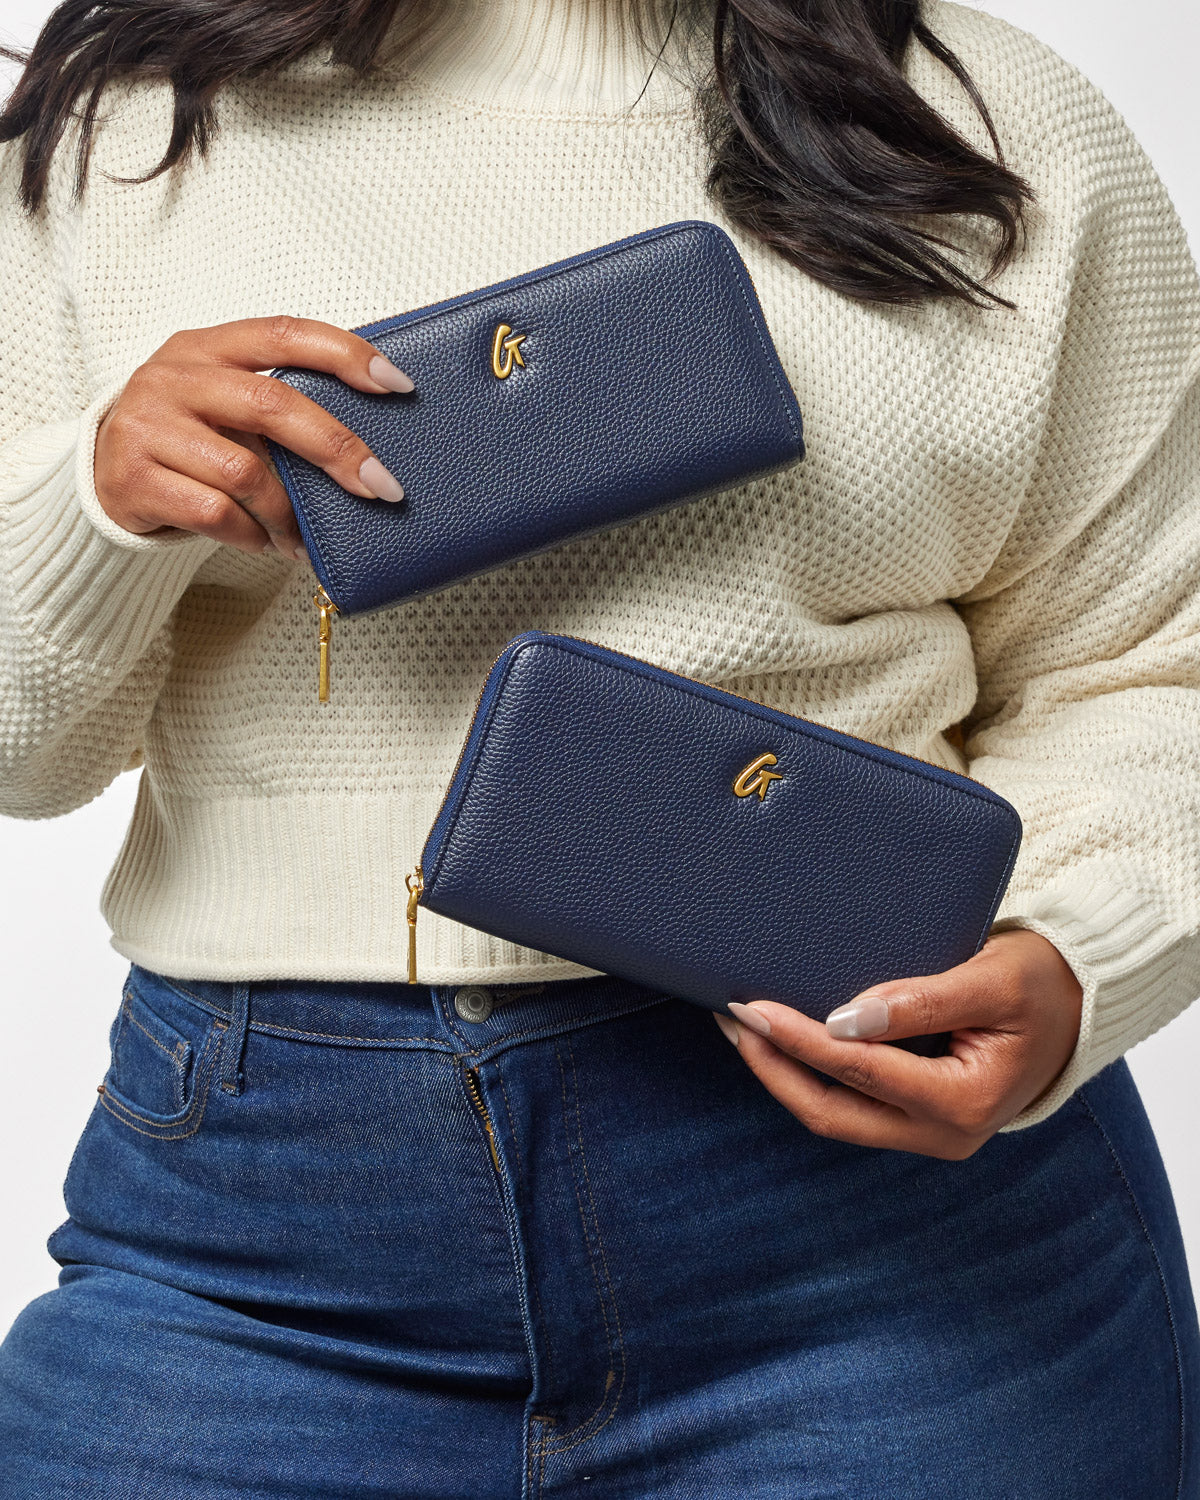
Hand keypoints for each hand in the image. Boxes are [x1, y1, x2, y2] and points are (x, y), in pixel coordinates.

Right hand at [94, 316, 413, 556]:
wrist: (101, 475)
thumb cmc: (185, 440)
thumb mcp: (224, 405)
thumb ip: (278, 408)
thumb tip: (367, 450)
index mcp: (207, 347)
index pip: (285, 334)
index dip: (345, 355)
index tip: (397, 384)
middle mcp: (174, 376)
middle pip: (272, 405)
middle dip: (337, 449)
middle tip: (382, 486)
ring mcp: (149, 425)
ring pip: (245, 471)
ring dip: (290, 513)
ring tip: (307, 537)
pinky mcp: (134, 478)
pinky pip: (216, 513)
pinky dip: (253, 535)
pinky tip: (265, 543)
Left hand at [714, 929, 1083, 1157]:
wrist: (1078, 1003)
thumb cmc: (1041, 983)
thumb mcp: (992, 978)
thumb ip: (922, 1000)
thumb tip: (844, 1018)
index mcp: (964, 1104)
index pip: (858, 1071)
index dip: (797, 1039)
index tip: (752, 1005)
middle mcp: (944, 1133)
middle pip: (831, 1112)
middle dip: (773, 1068)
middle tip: (731, 1018)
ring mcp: (929, 1132)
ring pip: (835, 1114)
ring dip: (784, 1073)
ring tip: (742, 1026)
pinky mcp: (917, 1117)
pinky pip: (851, 1104)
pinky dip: (811, 1074)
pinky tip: (783, 1039)